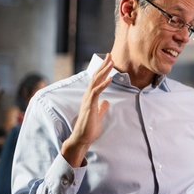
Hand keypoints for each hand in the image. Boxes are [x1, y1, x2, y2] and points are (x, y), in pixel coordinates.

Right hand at [61, 53, 112, 167]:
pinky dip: (103, 84)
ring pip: (95, 81)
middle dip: (103, 65)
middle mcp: (88, 96)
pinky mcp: (89, 105)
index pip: (97, 80)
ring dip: (104, 71)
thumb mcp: (99, 116)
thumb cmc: (89, 128)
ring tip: (111, 62)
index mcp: (90, 97)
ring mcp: (88, 100)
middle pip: (95, 77)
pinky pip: (96, 92)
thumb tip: (106, 102)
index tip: (110, 61)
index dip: (103, 70)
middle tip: (110, 55)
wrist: (82, 138)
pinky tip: (110, 78)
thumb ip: (102, 108)